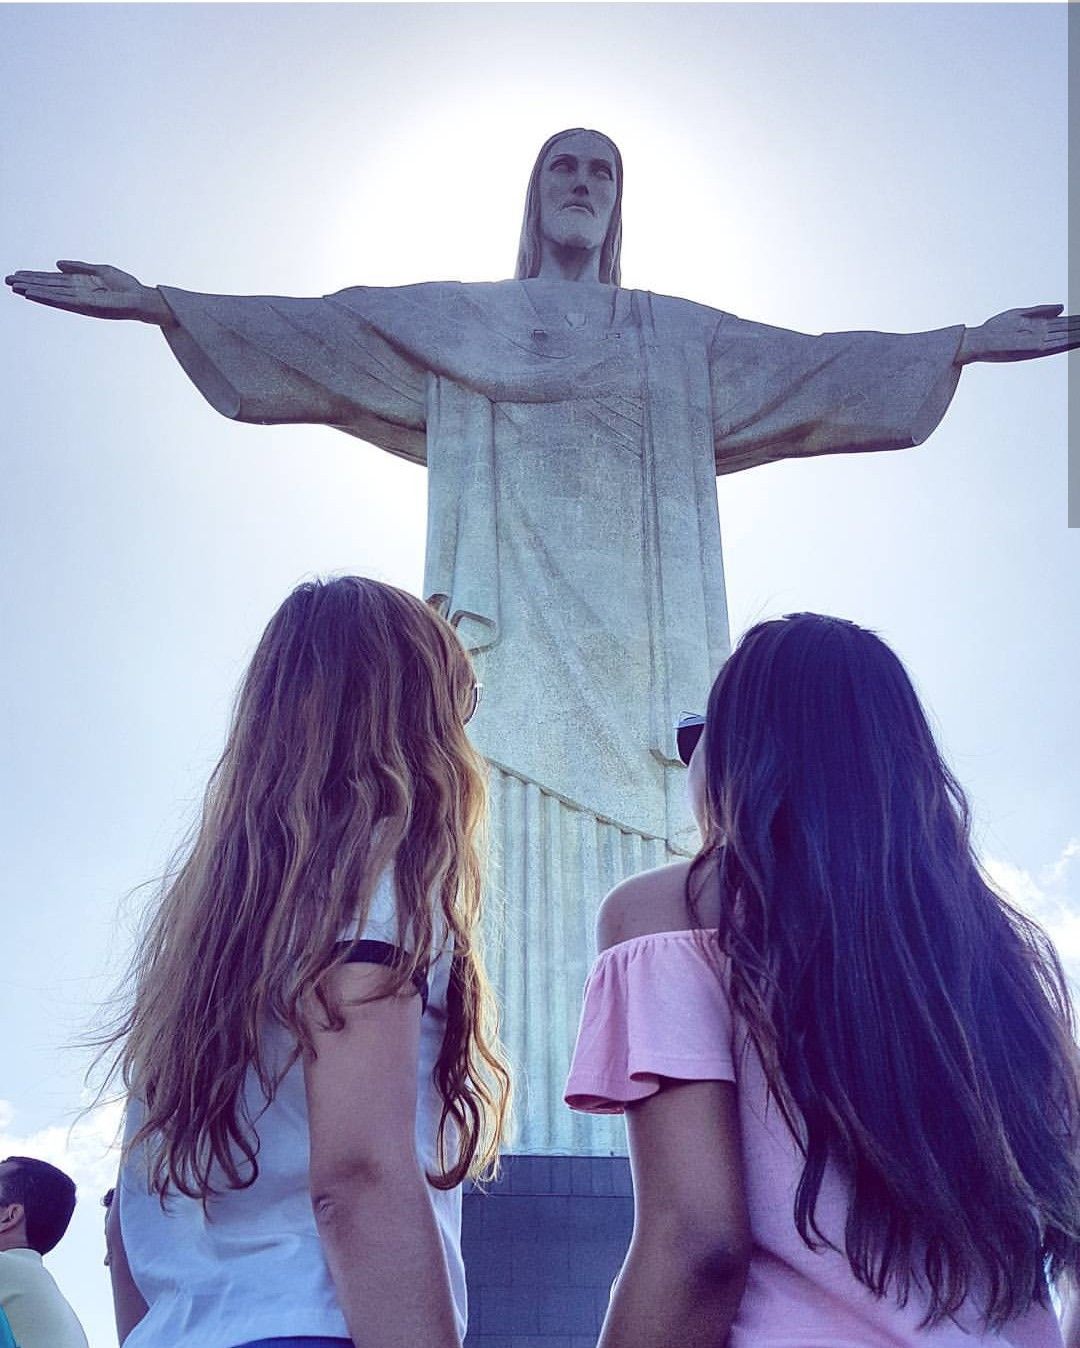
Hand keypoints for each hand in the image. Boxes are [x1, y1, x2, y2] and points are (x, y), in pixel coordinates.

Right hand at [4, 260, 172, 323]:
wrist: (141, 299)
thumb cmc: (126, 286)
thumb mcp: (100, 270)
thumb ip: (78, 267)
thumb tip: (57, 264)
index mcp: (79, 284)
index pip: (52, 280)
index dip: (35, 277)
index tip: (17, 274)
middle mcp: (77, 293)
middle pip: (47, 287)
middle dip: (28, 283)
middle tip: (7, 281)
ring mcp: (80, 301)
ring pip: (51, 294)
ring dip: (32, 291)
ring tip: (15, 287)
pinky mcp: (85, 306)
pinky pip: (61, 301)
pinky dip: (46, 297)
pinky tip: (33, 294)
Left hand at [958, 305, 1079, 363]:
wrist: (975, 341)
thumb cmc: (995, 329)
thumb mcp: (1019, 314)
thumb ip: (1040, 311)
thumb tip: (1062, 308)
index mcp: (1040, 327)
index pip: (1066, 323)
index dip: (1079, 322)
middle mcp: (1041, 335)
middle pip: (1068, 330)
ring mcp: (1035, 342)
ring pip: (1063, 337)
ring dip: (1077, 335)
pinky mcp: (1027, 348)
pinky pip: (1050, 345)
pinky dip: (1064, 342)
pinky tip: (1074, 339)